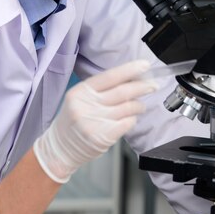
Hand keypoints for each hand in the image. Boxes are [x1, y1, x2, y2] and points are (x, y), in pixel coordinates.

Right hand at [33, 59, 157, 182]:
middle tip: (153, 85)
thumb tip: (129, 79)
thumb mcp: (79, 99)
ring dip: (139, 105)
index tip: (144, 66)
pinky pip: (128, 123)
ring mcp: (95, 121)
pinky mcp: (104, 136)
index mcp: (81, 91)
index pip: (109, 76)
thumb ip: (100, 90)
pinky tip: (129, 119)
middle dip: (142, 87)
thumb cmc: (74, 121)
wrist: (61, 147)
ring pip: (128, 108)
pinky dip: (132, 119)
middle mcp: (87, 105)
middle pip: (122, 92)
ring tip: (140, 106)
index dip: (129, 70)